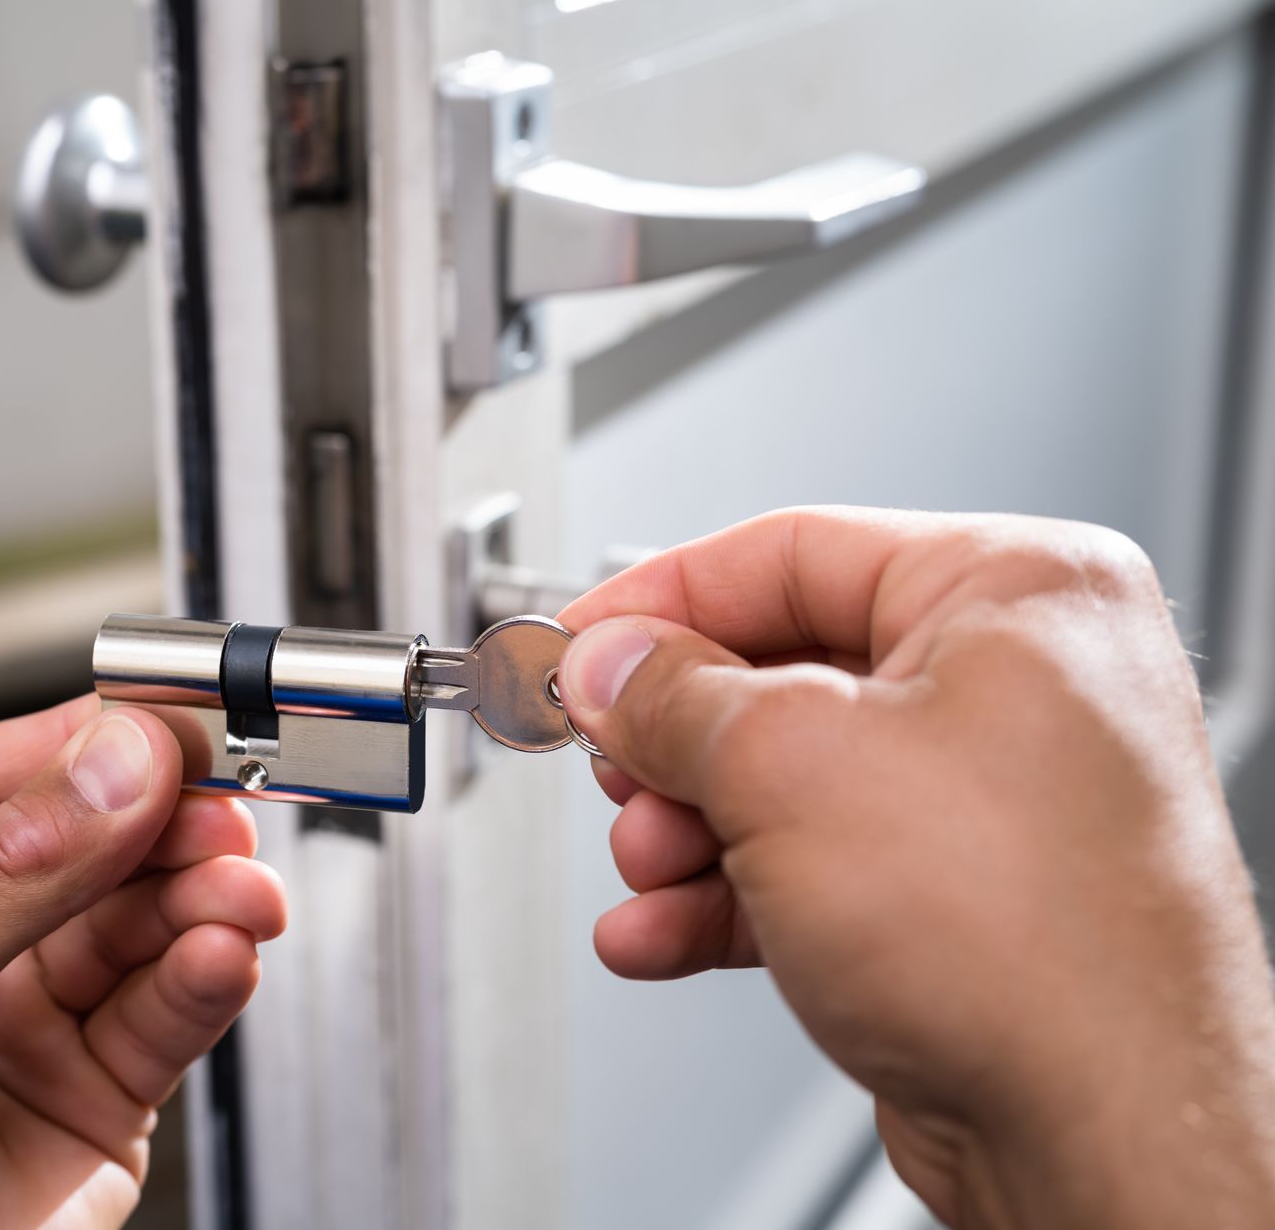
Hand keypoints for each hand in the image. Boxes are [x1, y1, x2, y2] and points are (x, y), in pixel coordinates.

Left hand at [0, 697, 286, 1229]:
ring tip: (239, 893)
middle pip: (90, 844)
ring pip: (142, 926)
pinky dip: (207, 978)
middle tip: (226, 809)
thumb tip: (115, 759)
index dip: (92, 744)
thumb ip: (7, 868)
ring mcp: (24, 1027)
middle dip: (164, 823)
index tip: (176, 723)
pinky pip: (167, 1015)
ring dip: (202, 897)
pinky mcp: (92, 1104)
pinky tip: (223, 956)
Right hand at [557, 507, 1274, 1228]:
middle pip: (780, 672)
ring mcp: (995, 797)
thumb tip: (607, 666)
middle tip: (610, 764)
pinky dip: (726, 898)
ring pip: (787, 780)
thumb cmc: (1030, 944)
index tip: (582, 639)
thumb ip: (670, 696)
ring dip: (688, 832)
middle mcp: (1021, 683)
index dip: (660, 598)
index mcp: (1018, 592)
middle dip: (674, 741)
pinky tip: (662, 930)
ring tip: (646, 868)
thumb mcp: (788, 768)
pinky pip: (814, 866)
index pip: (793, 551)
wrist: (1104, 1135)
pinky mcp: (964, 898)